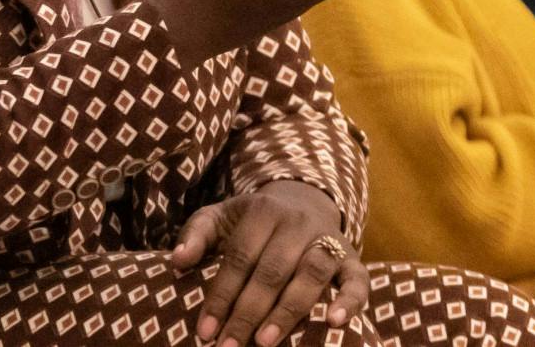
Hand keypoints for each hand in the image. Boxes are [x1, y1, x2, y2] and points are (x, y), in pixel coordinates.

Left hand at [170, 180, 366, 346]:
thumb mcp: (221, 217)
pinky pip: (357, 279)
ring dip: (289, 310)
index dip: (221, 295)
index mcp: (262, 211)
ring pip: (311, 273)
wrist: (304, 201)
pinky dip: (350, 300)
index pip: (239, 257)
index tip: (204, 332)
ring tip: (265, 342)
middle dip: (248, 312)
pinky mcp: (351, 258)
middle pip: (272, 269)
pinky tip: (335, 323)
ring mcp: (327, 239)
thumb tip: (177, 261)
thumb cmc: (253, 221)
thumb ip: (197, 234)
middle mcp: (297, 223)